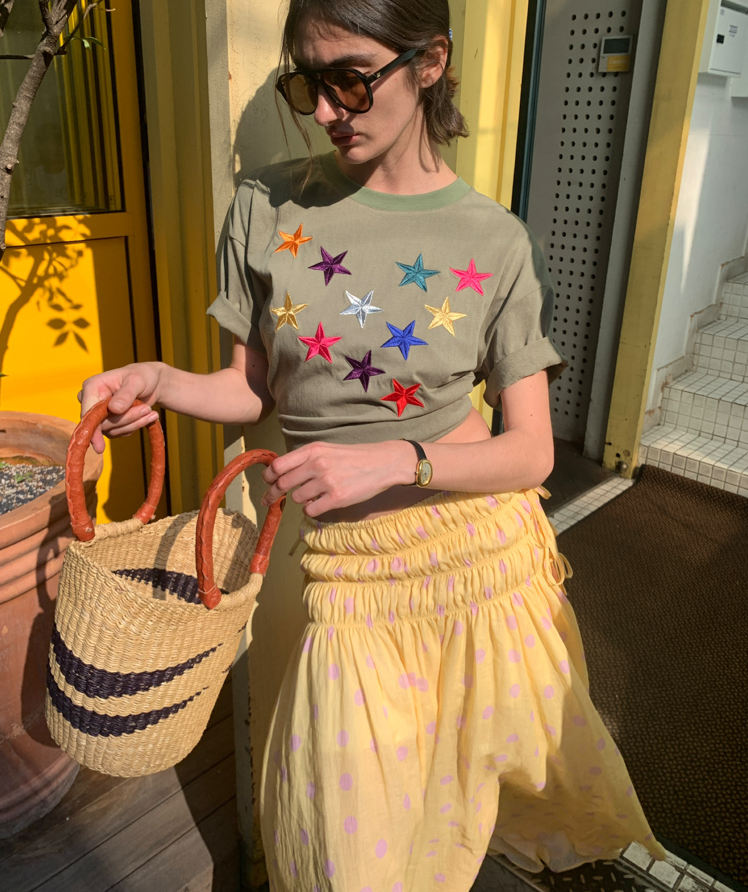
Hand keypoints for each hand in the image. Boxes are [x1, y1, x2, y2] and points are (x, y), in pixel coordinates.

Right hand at [78, 362, 163, 453]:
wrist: (150, 382)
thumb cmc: (142, 376)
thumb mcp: (136, 381)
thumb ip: (126, 394)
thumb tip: (114, 409)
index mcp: (92, 387)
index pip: (88, 412)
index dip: (92, 429)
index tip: (99, 446)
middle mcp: (91, 401)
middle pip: (101, 424)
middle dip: (126, 419)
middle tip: (147, 410)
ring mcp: (99, 414)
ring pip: (111, 430)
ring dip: (133, 423)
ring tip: (150, 412)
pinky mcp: (108, 422)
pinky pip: (118, 432)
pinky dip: (133, 427)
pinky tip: (146, 417)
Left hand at [260, 440, 412, 516]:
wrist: (382, 463)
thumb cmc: (353, 457)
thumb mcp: (327, 449)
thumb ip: (305, 458)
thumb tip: (281, 472)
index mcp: (313, 450)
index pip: (278, 465)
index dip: (268, 476)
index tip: (266, 482)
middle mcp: (317, 464)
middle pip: (282, 483)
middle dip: (272, 494)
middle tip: (269, 500)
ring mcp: (327, 482)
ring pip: (297, 498)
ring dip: (300, 499)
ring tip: (312, 495)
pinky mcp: (337, 498)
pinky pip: (311, 509)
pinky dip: (311, 509)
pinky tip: (319, 504)